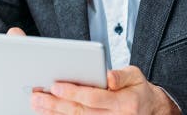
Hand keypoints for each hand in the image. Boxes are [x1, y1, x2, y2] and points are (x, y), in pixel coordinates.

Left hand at [31, 65, 180, 114]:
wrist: (150, 109)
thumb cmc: (138, 90)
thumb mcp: (135, 76)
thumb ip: (121, 75)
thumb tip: (108, 77)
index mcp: (123, 103)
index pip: (93, 98)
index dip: (73, 92)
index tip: (55, 86)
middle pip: (80, 112)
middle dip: (55, 104)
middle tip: (36, 96)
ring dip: (54, 113)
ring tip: (37, 105)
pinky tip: (49, 114)